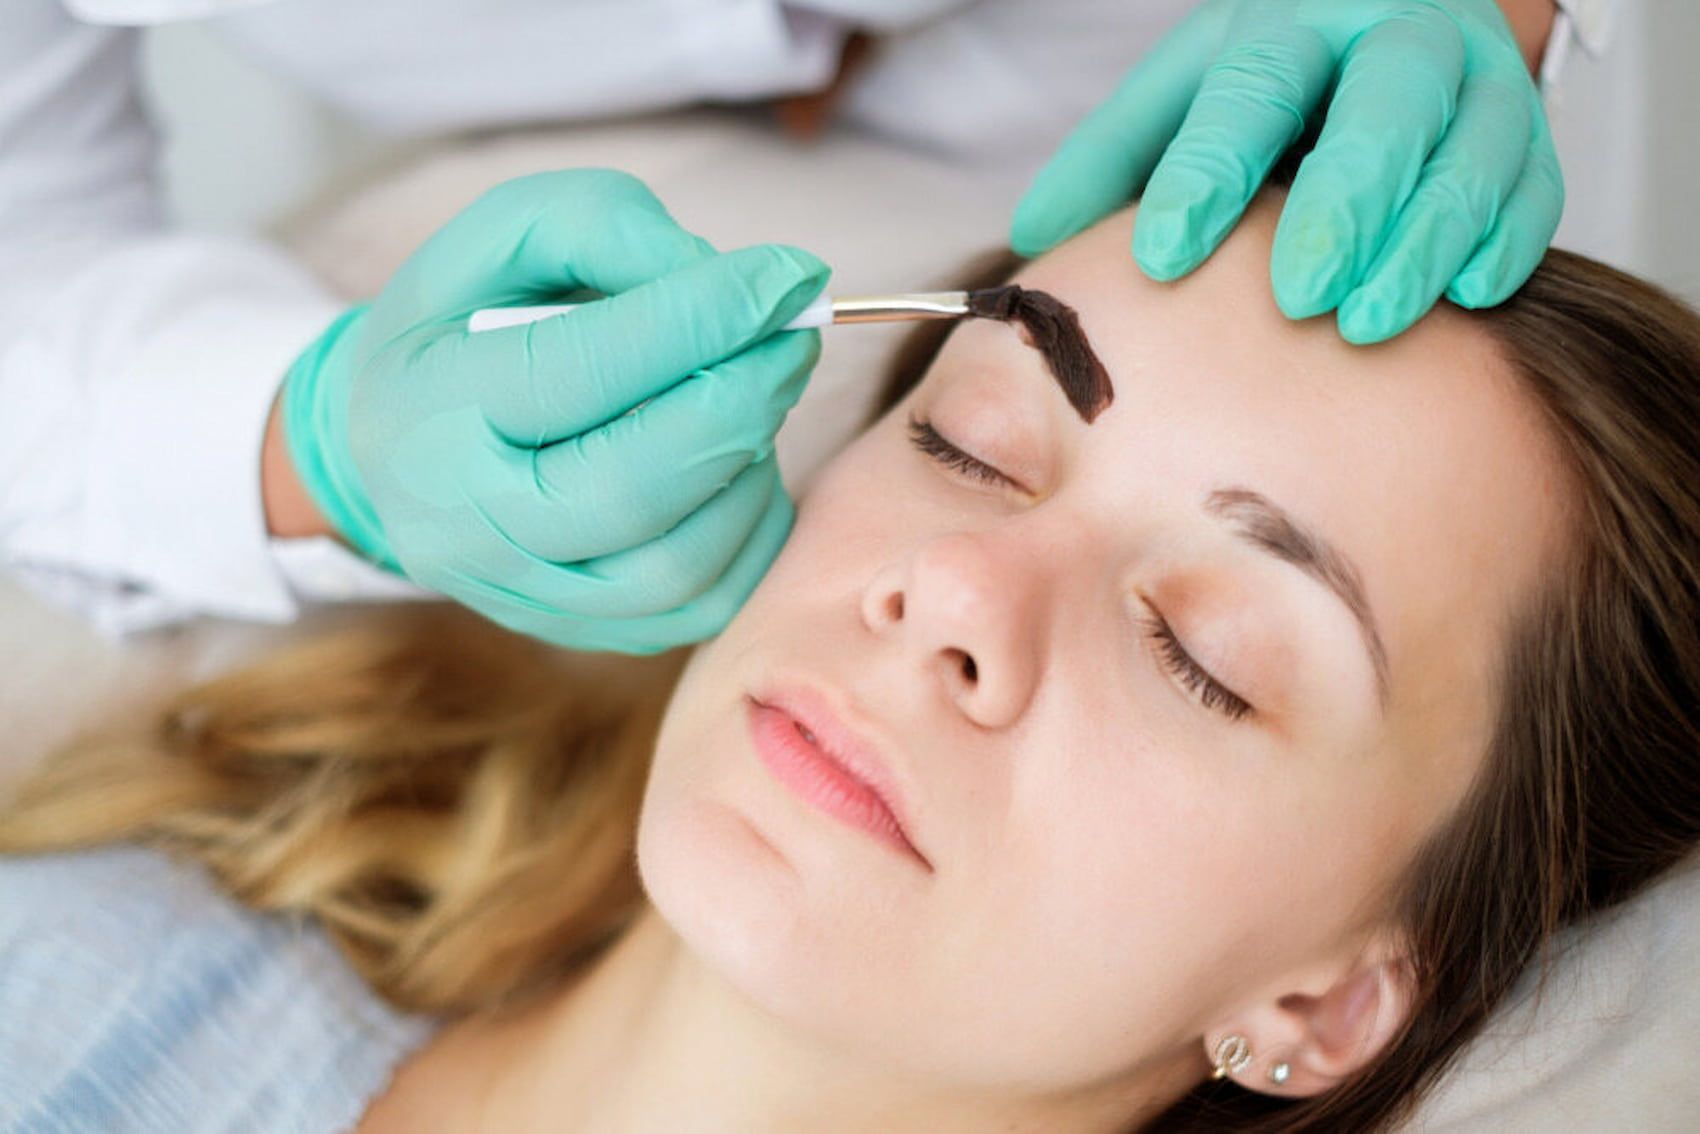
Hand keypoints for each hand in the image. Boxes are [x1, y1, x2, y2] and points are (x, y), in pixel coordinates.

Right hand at [278, 168, 829, 652]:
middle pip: (631, 486)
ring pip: (677, 562)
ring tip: (753, 399)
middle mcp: (469, 524)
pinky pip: (704, 602)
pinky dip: (749, 529)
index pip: (580, 370)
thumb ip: (599, 228)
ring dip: (748, 469)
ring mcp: (526, 594)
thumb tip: (711, 274)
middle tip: (792, 338)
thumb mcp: (500, 238)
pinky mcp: (585, 631)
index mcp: (435, 409)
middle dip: (739, 401)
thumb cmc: (463, 327)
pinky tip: (740, 465)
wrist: (398, 450)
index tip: (787, 274)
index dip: (701, 319)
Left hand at [1009, 0, 1562, 343]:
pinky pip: (1534, 188)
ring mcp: (1475, 84)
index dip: (1207, 171)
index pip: (1249, 88)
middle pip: (1385, 107)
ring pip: (1472, 151)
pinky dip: (1503, 243)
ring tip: (1365, 322)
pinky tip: (1465, 297)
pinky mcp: (1527, 139)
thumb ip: (1112, 159)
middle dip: (1343, 202)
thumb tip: (1032, 236)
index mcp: (1294, 23)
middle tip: (1295, 294)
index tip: (1160, 255)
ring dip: (1422, 241)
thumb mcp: (1183, 92)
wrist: (1393, 22)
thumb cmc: (1277, 75)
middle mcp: (1394, 40)